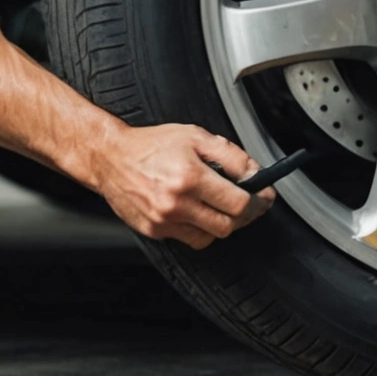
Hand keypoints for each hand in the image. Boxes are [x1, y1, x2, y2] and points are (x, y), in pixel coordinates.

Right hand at [85, 122, 274, 248]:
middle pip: (228, 225)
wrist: (111, 158)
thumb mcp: (195, 136)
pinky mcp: (154, 231)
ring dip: (223, 224)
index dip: (259, 202)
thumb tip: (255, 173)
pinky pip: (189, 239)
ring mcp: (164, 221)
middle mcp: (176, 203)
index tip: (265, 197)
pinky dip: (200, 229)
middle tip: (249, 203)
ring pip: (211, 236)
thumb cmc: (151, 145)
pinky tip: (199, 212)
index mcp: (190, 177)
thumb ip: (231, 155)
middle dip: (245, 215)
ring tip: (222, 206)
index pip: (239, 202)